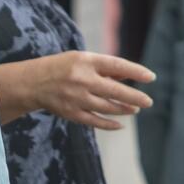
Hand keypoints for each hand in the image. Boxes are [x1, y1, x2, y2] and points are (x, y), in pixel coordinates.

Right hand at [31, 51, 153, 130]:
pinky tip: (120, 124)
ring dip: (124, 109)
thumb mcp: (83, 59)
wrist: (32, 83)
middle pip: (115, 91)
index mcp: (86, 61)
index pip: (117, 65)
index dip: (135, 72)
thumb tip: (130, 76)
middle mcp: (82, 79)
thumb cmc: (63, 67)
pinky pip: (95, 121)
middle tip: (149, 101)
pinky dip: (110, 124)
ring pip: (107, 107)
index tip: (151, 77)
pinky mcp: (71, 113)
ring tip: (136, 109)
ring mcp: (76, 98)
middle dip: (135, 97)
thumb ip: (105, 68)